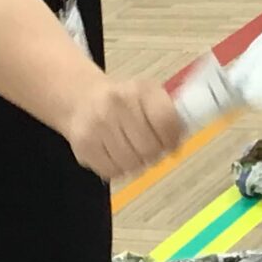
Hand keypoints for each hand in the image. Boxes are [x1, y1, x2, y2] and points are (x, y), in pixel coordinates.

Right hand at [63, 77, 184, 181]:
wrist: (84, 98)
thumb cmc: (124, 102)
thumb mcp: (149, 97)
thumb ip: (169, 118)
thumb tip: (178, 146)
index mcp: (140, 90)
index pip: (166, 121)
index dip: (173, 139)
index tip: (172, 143)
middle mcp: (117, 104)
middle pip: (149, 147)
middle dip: (155, 154)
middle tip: (152, 150)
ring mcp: (98, 124)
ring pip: (131, 163)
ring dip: (138, 163)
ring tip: (134, 151)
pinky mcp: (84, 144)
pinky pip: (112, 171)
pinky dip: (119, 169)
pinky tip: (118, 155)